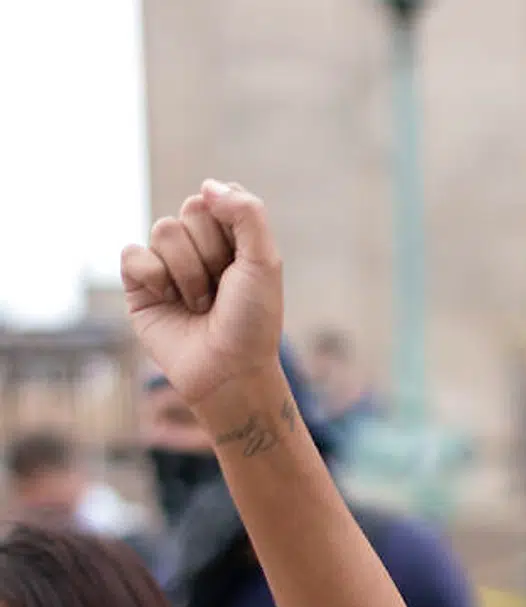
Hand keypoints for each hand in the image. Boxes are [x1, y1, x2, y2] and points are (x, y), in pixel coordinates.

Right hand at [121, 181, 282, 412]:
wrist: (229, 373)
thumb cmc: (252, 323)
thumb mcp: (265, 262)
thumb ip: (248, 213)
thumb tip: (207, 186)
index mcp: (227, 236)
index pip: (216, 197)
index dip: (229, 231)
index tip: (242, 267)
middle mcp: (196, 245)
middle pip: (190, 210)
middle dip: (210, 255)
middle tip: (221, 293)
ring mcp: (166, 263)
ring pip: (164, 230)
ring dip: (189, 274)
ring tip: (200, 306)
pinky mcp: (139, 285)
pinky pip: (132, 253)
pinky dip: (154, 278)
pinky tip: (168, 302)